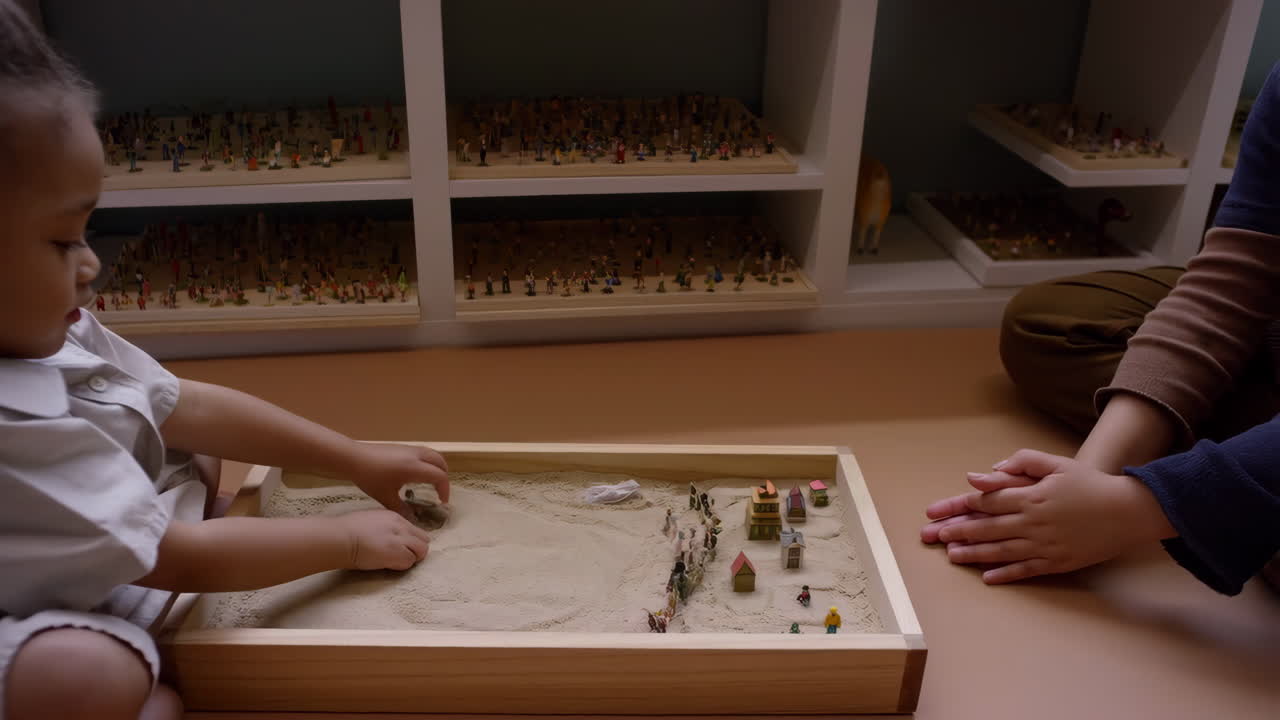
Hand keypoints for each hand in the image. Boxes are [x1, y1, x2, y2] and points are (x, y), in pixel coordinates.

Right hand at [336, 510, 430, 570]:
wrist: (339, 537)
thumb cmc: (345, 530)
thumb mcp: (370, 520)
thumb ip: (384, 527)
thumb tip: (388, 537)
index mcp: (393, 516)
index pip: (414, 530)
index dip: (410, 541)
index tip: (400, 548)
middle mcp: (400, 525)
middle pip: (424, 539)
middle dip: (416, 550)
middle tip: (401, 558)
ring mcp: (400, 538)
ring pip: (421, 550)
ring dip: (411, 558)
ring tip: (395, 562)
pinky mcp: (396, 551)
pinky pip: (409, 561)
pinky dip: (402, 566)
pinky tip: (389, 565)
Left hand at [346, 443, 449, 516]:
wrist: (353, 457)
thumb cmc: (369, 477)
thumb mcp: (385, 497)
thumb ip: (401, 509)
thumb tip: (412, 520)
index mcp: (415, 468)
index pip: (440, 476)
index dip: (445, 490)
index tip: (441, 502)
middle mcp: (416, 455)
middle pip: (441, 463)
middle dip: (444, 477)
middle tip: (439, 492)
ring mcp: (410, 449)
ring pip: (433, 455)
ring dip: (437, 468)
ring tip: (431, 482)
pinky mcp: (403, 447)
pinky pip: (424, 453)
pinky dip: (428, 463)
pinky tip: (416, 474)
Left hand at [922, 449, 1175, 583]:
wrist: (1127, 511)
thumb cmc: (1089, 484)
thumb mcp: (1056, 464)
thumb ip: (1022, 462)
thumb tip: (986, 471)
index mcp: (1030, 497)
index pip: (987, 502)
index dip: (960, 506)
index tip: (939, 511)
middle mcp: (1033, 522)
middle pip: (987, 528)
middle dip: (957, 531)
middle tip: (934, 536)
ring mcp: (1044, 545)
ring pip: (1001, 551)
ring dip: (973, 554)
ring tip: (951, 556)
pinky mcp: (1057, 562)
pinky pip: (1025, 570)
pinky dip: (1005, 575)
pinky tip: (987, 578)